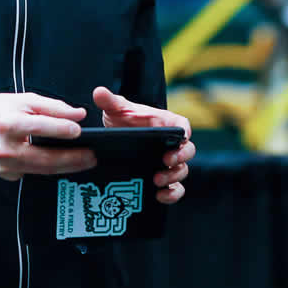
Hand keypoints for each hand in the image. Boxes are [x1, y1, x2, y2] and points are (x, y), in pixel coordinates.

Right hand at [0, 92, 96, 180]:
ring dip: (65, 167)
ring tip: (85, 162)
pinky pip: (33, 172)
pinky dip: (49, 168)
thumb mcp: (22, 100)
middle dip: (72, 158)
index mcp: (8, 124)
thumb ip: (52, 107)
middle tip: (91, 156)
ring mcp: (5, 165)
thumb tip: (78, 114)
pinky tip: (64, 164)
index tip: (79, 131)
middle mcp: (5, 148)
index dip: (61, 129)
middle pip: (44, 157)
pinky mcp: (6, 175)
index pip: (39, 127)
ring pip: (41, 170)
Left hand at [93, 86, 194, 204]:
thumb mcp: (116, 109)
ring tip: (156, 179)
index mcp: (166, 124)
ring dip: (173, 176)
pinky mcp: (163, 179)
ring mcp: (168, 164)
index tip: (182, 136)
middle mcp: (171, 145)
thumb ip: (110, 101)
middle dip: (180, 157)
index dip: (185, 131)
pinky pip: (175, 189)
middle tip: (166, 160)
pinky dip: (172, 194)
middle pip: (188, 151)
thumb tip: (99, 92)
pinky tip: (160, 195)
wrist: (116, 139)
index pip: (183, 125)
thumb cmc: (123, 120)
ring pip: (182, 171)